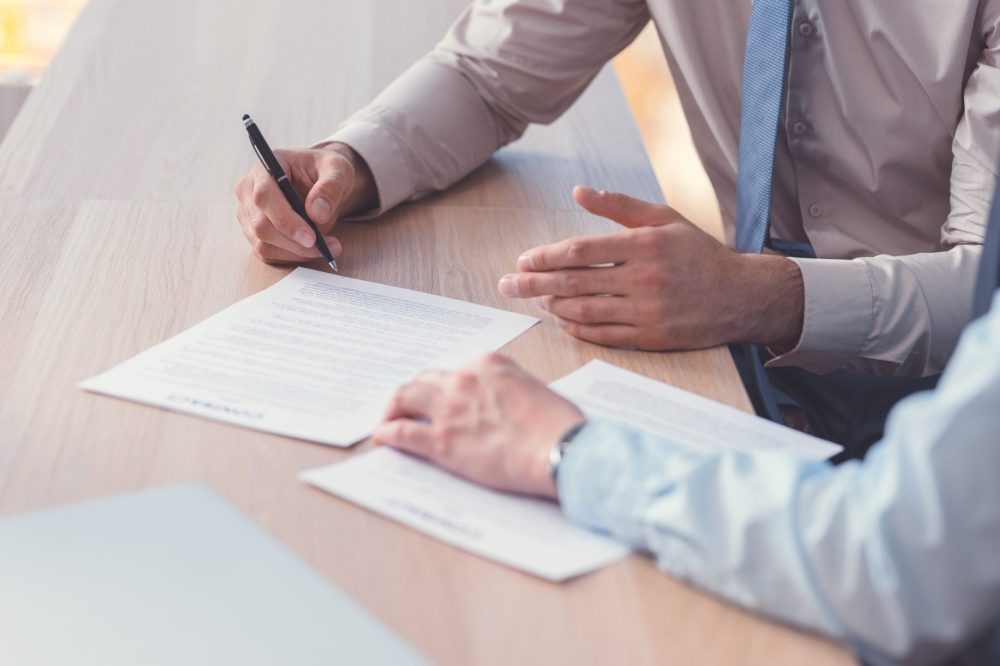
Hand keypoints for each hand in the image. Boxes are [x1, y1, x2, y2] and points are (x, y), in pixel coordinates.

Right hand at [234, 143, 375, 264]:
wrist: (321, 183)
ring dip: (296, 253)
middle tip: (326, 247)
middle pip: (261, 225)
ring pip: (263, 243)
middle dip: (295, 242)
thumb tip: (317, 213)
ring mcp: (248, 213)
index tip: (311, 237)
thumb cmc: (325, 171)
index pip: (264, 196)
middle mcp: (249, 190)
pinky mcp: (254, 232)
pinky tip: (313, 250)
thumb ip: (330, 187)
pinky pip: (267, 253)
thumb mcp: (337, 170)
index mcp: (266, 167)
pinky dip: (292, 257)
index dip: (286, 220)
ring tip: (327, 248)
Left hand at [372, 354, 584, 499]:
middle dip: (415, 394)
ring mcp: (449, 409)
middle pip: (424, 381)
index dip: (445, 387)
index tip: (444, 399)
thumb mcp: (534, 390)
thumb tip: (502, 406)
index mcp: (488, 365)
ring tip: (390, 421)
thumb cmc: (558, 426)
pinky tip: (383, 439)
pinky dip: (387, 434)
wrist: (561, 450)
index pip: (455, 372)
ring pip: (404, 398)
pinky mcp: (441, 441)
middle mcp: (464, 380)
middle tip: (410, 408)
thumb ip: (510, 391)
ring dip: (394, 408)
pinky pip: (401, 432)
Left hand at [497, 186, 803, 350]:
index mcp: (645, 245)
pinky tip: (559, 319)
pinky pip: (603, 335)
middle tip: (506, 285)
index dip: (546, 256)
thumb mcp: (664, 219)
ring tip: (532, 299)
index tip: (523, 260)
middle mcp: (645, 278)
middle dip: (533, 284)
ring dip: (552, 305)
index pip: (581, 251)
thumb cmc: (699, 253)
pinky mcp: (652, 337)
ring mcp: (648, 311)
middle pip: (575, 282)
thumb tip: (578, 191)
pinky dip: (576, 328)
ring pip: (585, 311)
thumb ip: (619, 205)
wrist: (741, 296)